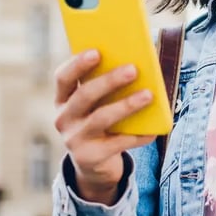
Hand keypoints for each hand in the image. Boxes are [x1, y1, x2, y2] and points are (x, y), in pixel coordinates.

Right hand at [53, 49, 155, 203]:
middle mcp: (63, 118)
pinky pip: (118, 143)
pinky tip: (153, 129)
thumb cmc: (100, 122)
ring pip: (101, 118)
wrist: (94, 164)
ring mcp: (74, 139)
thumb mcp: (96, 106)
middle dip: (109, 81)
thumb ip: (106, 88)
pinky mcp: (89, 157)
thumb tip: (138, 66)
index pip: (63, 78)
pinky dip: (138, 135)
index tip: (97, 51)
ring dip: (126, 105)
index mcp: (63, 99)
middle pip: (85, 95)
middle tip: (133, 69)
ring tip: (148, 95)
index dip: (78, 64)